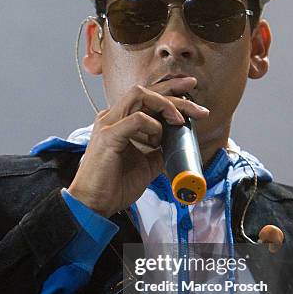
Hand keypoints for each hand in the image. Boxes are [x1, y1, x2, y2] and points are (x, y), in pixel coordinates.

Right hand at [67, 77, 208, 216]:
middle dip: (175, 93)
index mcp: (119, 121)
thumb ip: (160, 150)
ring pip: (139, 95)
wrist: (94, 204)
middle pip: (146, 91)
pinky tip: (158, 140)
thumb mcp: (147, 164)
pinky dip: (153, 126)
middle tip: (198, 108)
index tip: (191, 88)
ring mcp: (108, 124)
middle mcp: (112, 117)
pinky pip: (136, 119)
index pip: (146, 96)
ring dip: (165, 105)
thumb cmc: (115, 186)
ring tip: (178, 122)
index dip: (169, 89)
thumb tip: (178, 143)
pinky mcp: (108, 136)